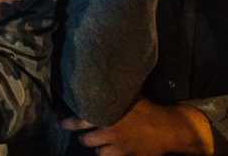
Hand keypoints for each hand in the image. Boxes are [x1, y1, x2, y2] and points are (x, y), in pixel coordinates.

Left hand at [62, 98, 213, 155]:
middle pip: (85, 140)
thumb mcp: (128, 97)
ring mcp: (118, 147)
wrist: (167, 128)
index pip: (81, 120)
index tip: (60, 123)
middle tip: (84, 134)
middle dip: (83, 137)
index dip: (68, 123)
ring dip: (98, 147)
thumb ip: (113, 95)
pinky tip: (112, 149)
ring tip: (100, 142)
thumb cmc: (147, 109)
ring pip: (97, 152)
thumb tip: (98, 80)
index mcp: (108, 115)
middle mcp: (110, 132)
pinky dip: (109, 154)